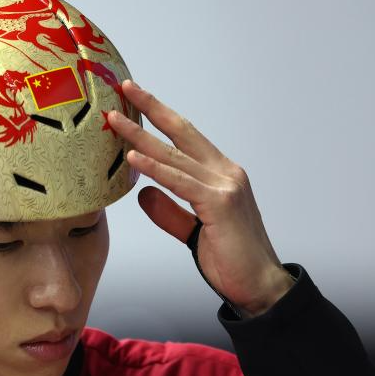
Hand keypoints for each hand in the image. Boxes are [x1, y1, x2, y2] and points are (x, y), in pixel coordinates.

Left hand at [106, 80, 293, 316]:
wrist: (260, 286)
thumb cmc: (231, 259)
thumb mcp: (193, 230)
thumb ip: (169, 210)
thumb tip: (143, 193)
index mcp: (221, 175)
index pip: (186, 138)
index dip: (160, 116)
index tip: (135, 99)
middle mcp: (225, 173)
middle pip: (181, 133)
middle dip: (150, 109)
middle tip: (124, 89)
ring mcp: (225, 186)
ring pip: (174, 155)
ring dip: (141, 136)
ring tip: (114, 120)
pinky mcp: (220, 204)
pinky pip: (180, 182)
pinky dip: (155, 168)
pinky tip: (133, 157)